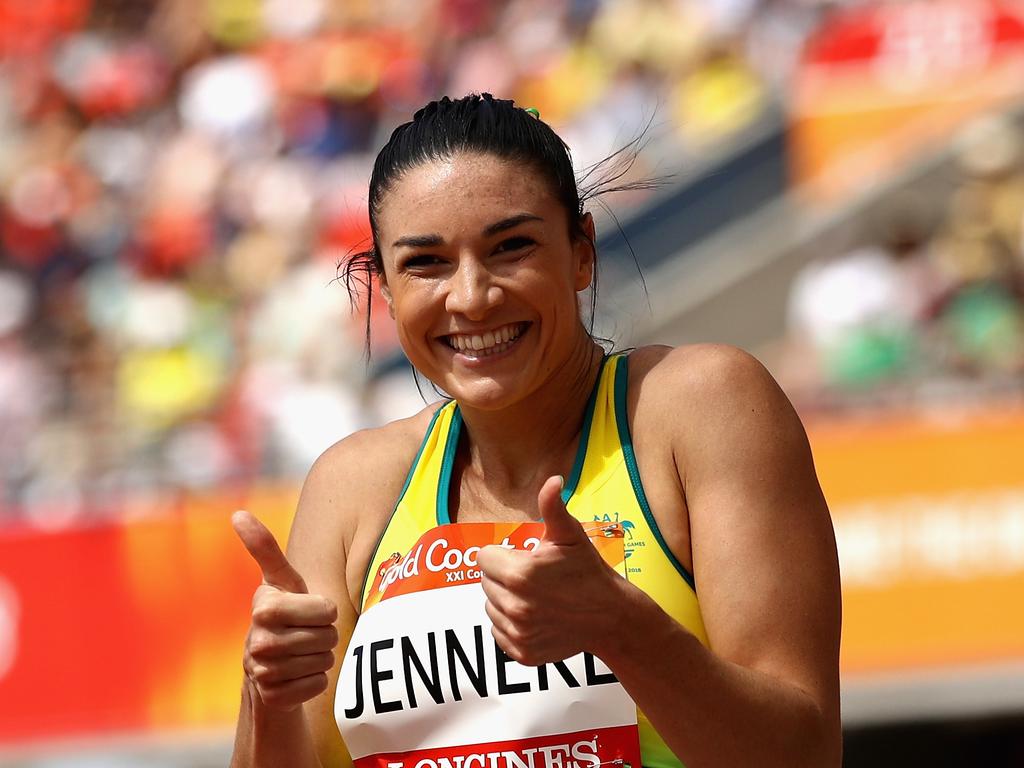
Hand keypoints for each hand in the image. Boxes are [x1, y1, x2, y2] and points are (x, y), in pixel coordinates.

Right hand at [232, 510, 338, 710]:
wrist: (270, 666)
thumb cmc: (285, 614)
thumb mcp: (281, 580)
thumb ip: (264, 548)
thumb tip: (237, 513)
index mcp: (263, 606)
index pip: (327, 610)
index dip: (326, 611)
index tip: (308, 610)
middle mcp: (257, 640)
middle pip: (327, 637)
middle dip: (326, 635)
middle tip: (307, 633)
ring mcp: (262, 671)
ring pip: (323, 662)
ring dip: (321, 657)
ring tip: (303, 652)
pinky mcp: (272, 697)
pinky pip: (317, 685)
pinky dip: (316, 681)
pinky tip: (299, 675)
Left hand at [477, 476, 622, 665]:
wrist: (611, 617)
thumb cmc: (588, 570)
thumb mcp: (570, 535)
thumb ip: (552, 506)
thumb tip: (553, 479)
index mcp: (519, 573)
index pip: (484, 557)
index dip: (504, 554)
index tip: (526, 557)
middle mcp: (514, 606)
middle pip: (485, 582)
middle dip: (504, 576)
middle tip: (534, 577)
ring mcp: (518, 633)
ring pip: (491, 607)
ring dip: (506, 600)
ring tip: (535, 596)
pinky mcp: (522, 653)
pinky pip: (499, 633)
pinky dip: (511, 625)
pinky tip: (535, 616)